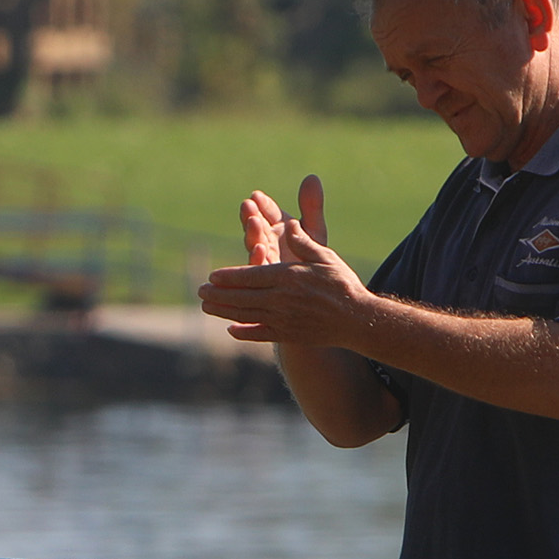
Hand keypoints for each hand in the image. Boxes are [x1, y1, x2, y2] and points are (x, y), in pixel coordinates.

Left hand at [198, 176, 371, 344]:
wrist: (359, 319)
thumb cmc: (343, 284)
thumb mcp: (324, 256)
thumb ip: (303, 241)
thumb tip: (288, 224)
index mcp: (288, 277)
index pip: (250, 276)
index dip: (228, 277)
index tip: (212, 276)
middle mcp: (281, 299)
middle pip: (241, 297)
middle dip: (218, 294)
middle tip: (199, 291)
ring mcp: (283, 320)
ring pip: (246, 316)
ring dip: (223, 312)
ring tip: (206, 307)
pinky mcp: (289, 335)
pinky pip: (261, 335)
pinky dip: (244, 333)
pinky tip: (231, 330)